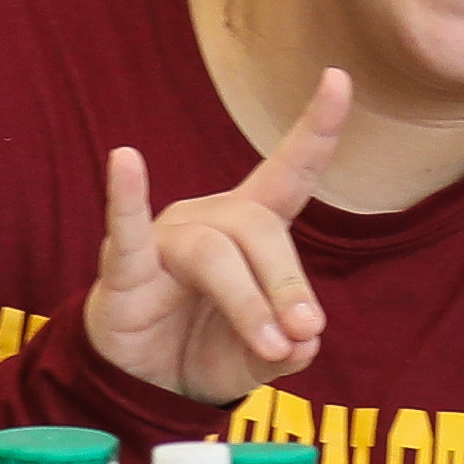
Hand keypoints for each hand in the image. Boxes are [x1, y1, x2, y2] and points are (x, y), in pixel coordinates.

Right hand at [84, 77, 344, 407]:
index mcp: (249, 230)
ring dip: (249, 302)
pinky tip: (125, 162)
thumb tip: (305, 343)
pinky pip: (128, 229)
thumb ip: (286, 350)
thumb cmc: (204, 349)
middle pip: (259, 228)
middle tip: (304, 332)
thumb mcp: (257, 357)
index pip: (288, 173)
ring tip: (271, 346)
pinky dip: (126, 197)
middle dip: (287, 282)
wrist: (142, 385)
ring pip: (215, 252)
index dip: (315, 129)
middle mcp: (210, 221)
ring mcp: (167, 239)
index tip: (338, 79)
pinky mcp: (125, 268)